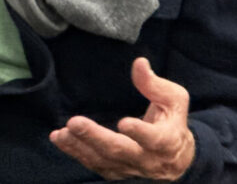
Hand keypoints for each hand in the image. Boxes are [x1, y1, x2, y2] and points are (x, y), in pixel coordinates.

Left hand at [50, 57, 195, 180]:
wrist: (175, 158)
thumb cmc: (172, 121)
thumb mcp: (174, 100)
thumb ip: (155, 84)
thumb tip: (139, 63)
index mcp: (167, 141)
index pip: (154, 140)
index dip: (140, 133)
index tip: (124, 122)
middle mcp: (147, 160)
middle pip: (120, 151)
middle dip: (96, 138)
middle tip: (75, 122)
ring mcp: (129, 168)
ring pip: (103, 161)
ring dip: (80, 147)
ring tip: (61, 133)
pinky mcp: (115, 172)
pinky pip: (93, 164)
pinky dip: (75, 152)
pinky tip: (60, 139)